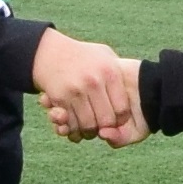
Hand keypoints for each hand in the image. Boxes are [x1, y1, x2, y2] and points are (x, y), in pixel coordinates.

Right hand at [31, 31, 143, 145]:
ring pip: (89, 125)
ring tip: (90, 129)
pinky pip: (70, 122)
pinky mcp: (59, 97)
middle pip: (107, 120)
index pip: (122, 108)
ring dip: (89, 132)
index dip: (121, 119)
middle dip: (106, 128)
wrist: (48, 51)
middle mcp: (94, 82)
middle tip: (103, 128)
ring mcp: (76, 90)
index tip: (117, 120)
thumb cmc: (82, 55)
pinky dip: (73, 129)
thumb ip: (118, 72)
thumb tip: (134, 85)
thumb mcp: (104, 56)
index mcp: (109, 72)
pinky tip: (75, 124)